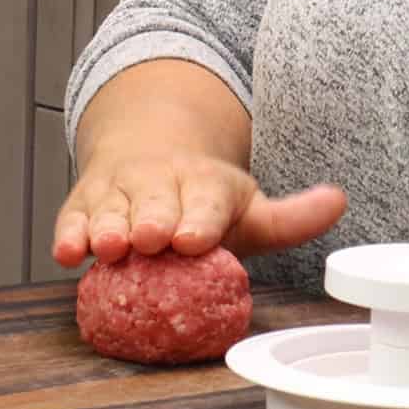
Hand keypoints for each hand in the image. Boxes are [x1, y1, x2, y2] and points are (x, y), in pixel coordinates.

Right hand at [52, 149, 345, 265]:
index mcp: (207, 186)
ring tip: (110, 246)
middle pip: (155, 204)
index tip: (195, 237)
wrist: (150, 157)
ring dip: (109, 228)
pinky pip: (71, 221)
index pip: (207, 203)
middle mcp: (161, 184)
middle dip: (153, 221)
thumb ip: (292, 217)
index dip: (200, 220)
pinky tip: (68, 252)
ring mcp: (119, 194)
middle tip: (151, 239)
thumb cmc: (204, 202)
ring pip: (111, 211)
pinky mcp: (82, 206)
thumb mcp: (251, 208)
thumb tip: (340, 200)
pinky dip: (68, 234)